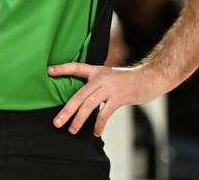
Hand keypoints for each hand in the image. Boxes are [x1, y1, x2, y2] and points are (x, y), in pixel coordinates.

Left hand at [48, 62, 165, 135]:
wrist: (150, 78)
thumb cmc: (127, 79)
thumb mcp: (109, 75)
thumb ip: (95, 83)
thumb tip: (82, 97)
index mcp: (96, 71)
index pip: (75, 67)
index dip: (62, 68)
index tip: (48, 71)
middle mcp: (100, 78)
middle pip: (79, 95)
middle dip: (67, 110)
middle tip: (56, 122)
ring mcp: (109, 88)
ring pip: (89, 105)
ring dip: (79, 119)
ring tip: (71, 129)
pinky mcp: (119, 98)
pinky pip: (105, 112)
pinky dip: (99, 123)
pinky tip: (95, 132)